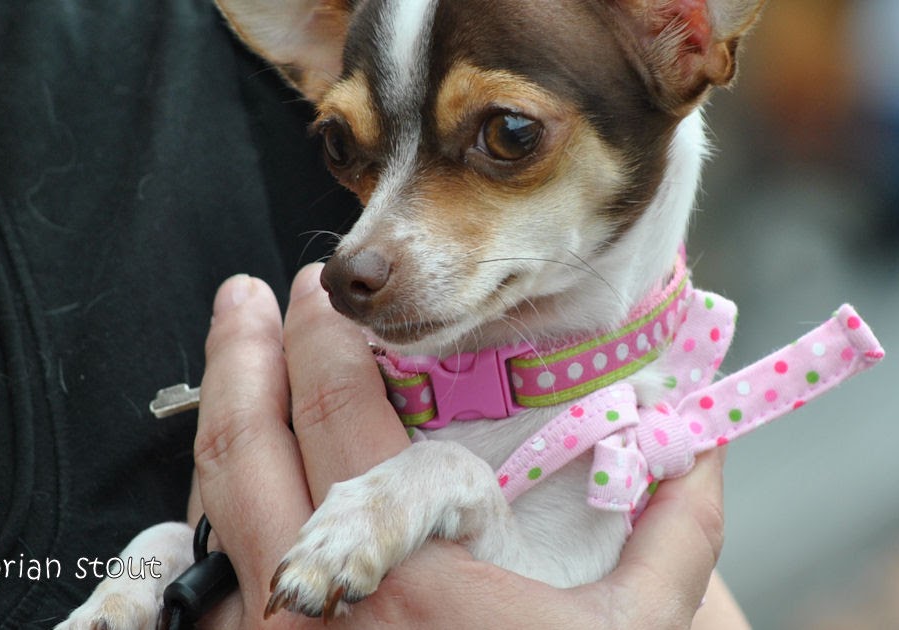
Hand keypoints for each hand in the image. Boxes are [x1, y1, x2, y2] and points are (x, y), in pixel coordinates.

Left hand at [190, 266, 746, 628]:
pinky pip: (199, 572)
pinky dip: (209, 504)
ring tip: (232, 352)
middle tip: (251, 293)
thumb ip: (673, 530)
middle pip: (246, 441)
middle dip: (244, 350)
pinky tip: (230, 469)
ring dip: (219, 414)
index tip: (326, 290)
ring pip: (209, 504)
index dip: (324, 338)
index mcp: (406, 574)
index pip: (338, 412)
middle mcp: (315, 601)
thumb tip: (699, 435)